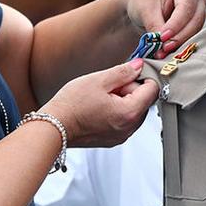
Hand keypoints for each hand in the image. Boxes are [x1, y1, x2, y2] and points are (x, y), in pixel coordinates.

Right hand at [41, 58, 157, 147]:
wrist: (53, 127)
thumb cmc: (71, 105)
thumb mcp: (99, 80)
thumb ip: (123, 72)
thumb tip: (138, 66)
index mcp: (129, 113)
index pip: (153, 90)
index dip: (142, 77)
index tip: (129, 72)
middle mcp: (129, 128)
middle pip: (144, 102)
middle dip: (131, 90)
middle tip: (109, 86)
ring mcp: (121, 136)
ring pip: (134, 111)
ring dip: (124, 100)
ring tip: (102, 97)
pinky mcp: (113, 140)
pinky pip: (124, 121)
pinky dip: (117, 111)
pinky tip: (100, 107)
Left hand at [125, 0, 205, 56]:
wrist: (141, 5)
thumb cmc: (143, 0)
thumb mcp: (146, 11)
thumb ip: (156, 27)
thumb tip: (163, 46)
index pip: (186, 7)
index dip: (176, 24)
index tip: (163, 37)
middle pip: (195, 20)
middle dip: (179, 36)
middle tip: (164, 48)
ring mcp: (199, 12)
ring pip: (195, 31)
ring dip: (180, 43)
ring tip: (163, 51)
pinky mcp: (195, 25)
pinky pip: (192, 37)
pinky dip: (180, 45)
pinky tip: (167, 51)